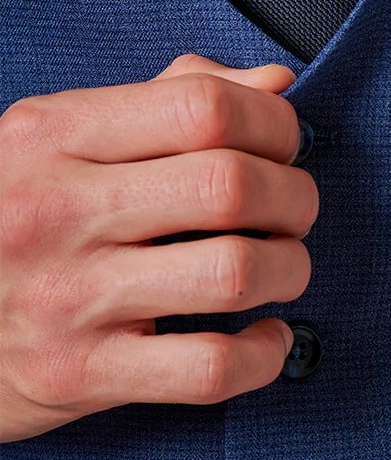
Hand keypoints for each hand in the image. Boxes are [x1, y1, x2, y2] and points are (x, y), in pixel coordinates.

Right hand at [0, 52, 316, 442]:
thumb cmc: (10, 211)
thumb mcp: (61, 135)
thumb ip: (168, 99)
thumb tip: (274, 84)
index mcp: (55, 135)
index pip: (201, 107)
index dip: (273, 122)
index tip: (284, 142)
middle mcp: (58, 211)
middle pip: (230, 185)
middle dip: (293, 195)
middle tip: (293, 207)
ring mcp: (66, 297)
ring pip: (232, 272)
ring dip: (288, 267)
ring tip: (282, 264)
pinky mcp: (77, 375)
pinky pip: (205, 369)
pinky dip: (261, 355)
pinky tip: (265, 336)